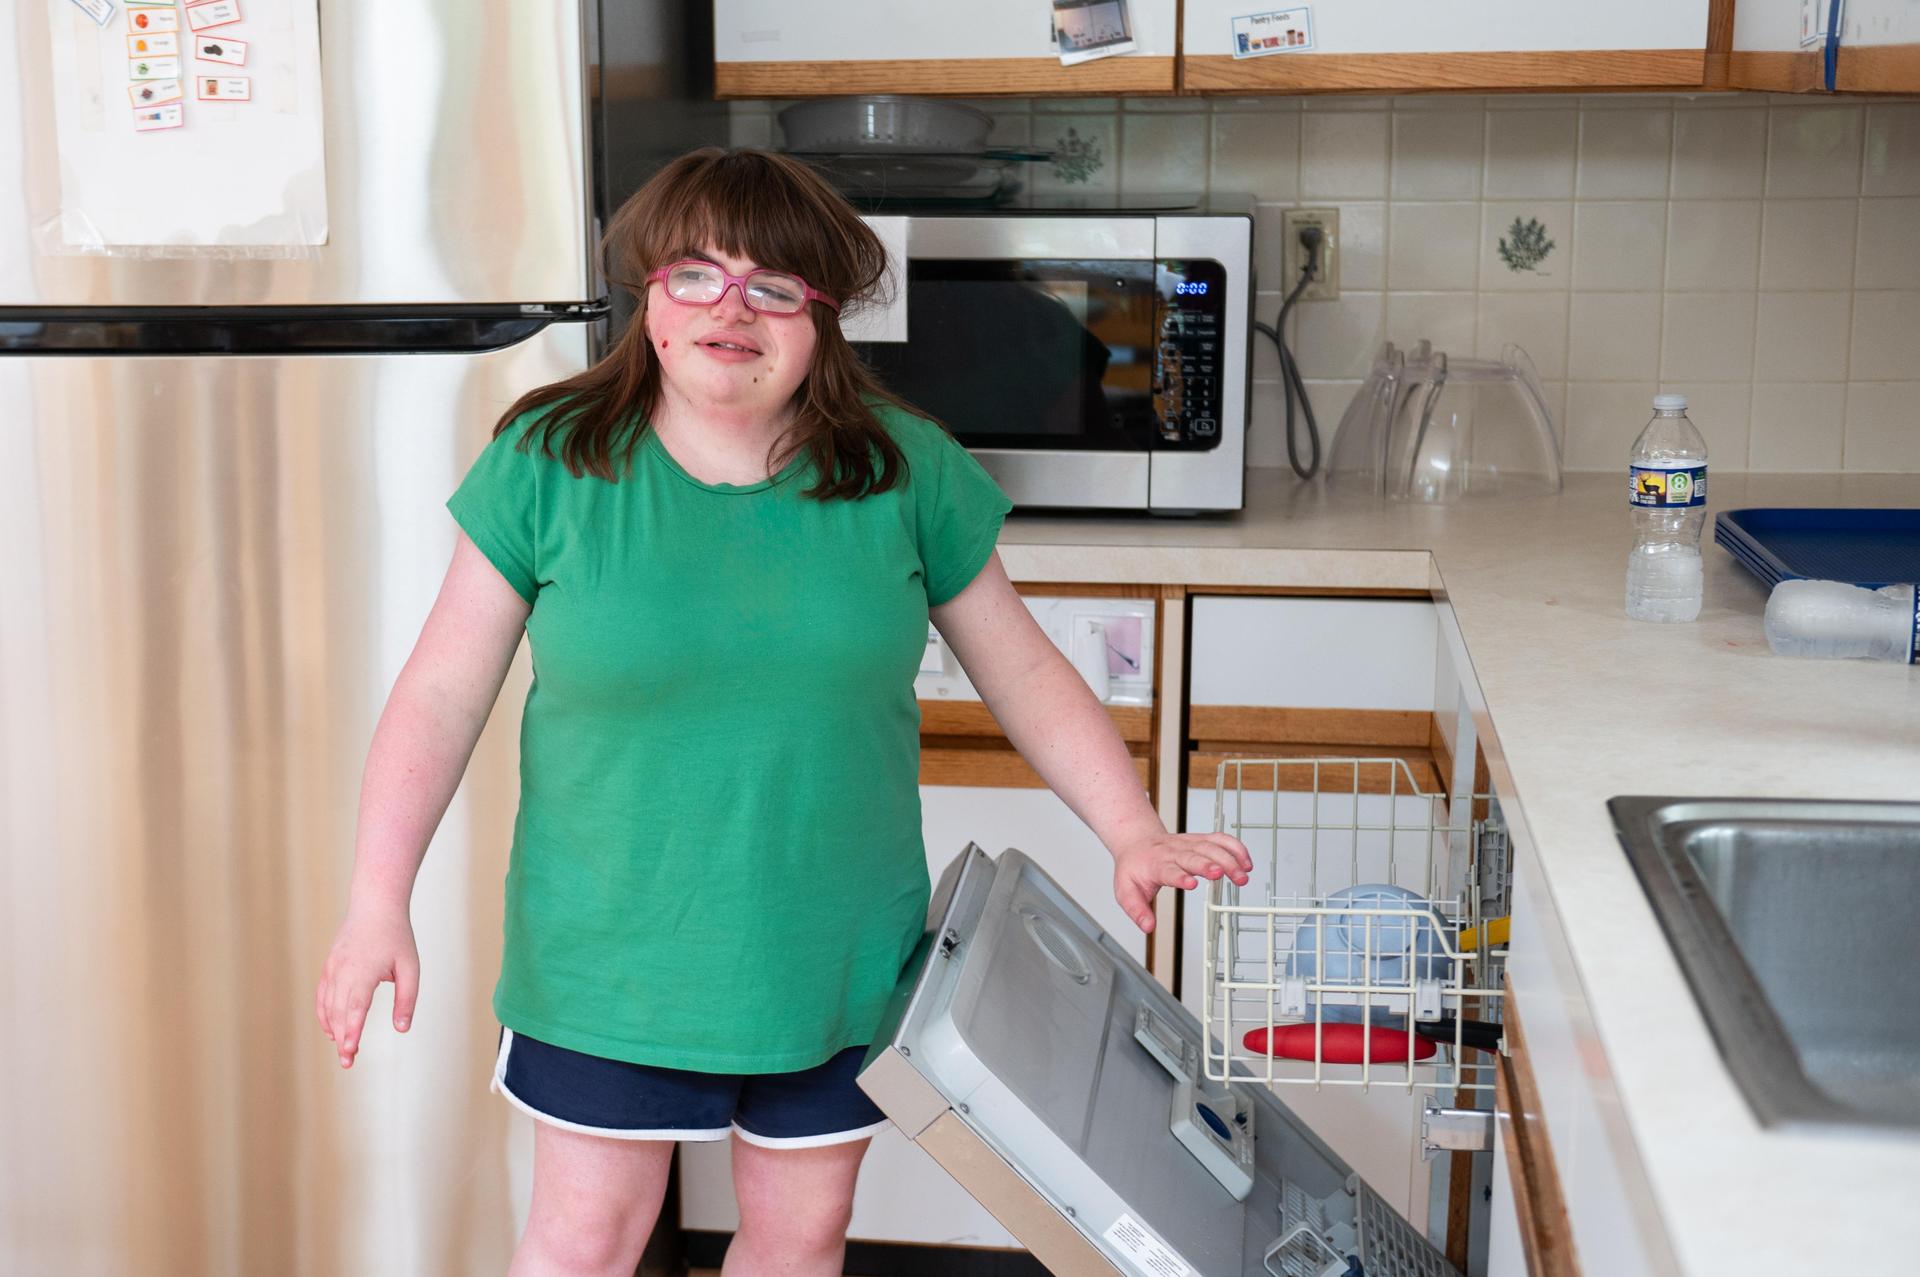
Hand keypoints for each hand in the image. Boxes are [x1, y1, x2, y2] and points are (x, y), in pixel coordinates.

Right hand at [315, 900, 418, 1068]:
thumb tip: (402, 1028)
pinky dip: (325, 1014)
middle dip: (343, 1038)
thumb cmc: (396, 937)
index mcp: (364, 970)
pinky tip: (332, 1031)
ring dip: (334, 1029)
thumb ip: (407, 999)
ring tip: (344, 1050)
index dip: (352, 1030)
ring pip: (328, 1005)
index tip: (350, 1050)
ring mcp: (333, 968)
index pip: (355, 1007)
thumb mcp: (410, 967)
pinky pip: (322, 996)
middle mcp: (344, 971)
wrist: (375, 906)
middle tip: (348, 1062)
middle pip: (340, 1011)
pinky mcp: (329, 967)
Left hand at [1111, 827, 1251, 933]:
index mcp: (1155, 864)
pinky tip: (1246, 862)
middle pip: (1193, 856)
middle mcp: (1173, 852)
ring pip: (1210, 846)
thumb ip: (1137, 910)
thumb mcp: (1126, 892)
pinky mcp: (1198, 840)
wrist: (1136, 841)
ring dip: (1228, 859)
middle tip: (1223, 874)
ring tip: (1243, 876)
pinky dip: (1235, 847)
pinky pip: (1219, 839)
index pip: (1168, 870)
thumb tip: (1148, 927)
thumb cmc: (1134, 868)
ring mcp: (1187, 844)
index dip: (1180, 876)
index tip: (1191, 883)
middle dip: (1209, 864)